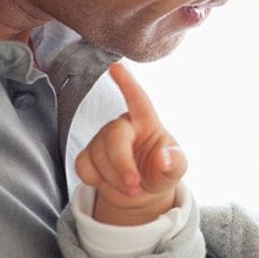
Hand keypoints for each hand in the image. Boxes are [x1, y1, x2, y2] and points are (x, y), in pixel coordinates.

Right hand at [75, 63, 187, 224]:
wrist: (142, 191)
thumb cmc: (161, 171)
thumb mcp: (175, 169)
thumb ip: (174, 163)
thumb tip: (164, 158)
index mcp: (147, 121)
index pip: (138, 99)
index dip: (127, 83)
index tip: (116, 66)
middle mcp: (122, 126)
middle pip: (114, 137)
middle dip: (122, 165)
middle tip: (134, 186)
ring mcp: (102, 139)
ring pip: (97, 155)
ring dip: (113, 178)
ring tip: (131, 189)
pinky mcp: (88, 155)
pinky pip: (83, 166)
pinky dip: (95, 180)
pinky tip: (108, 184)